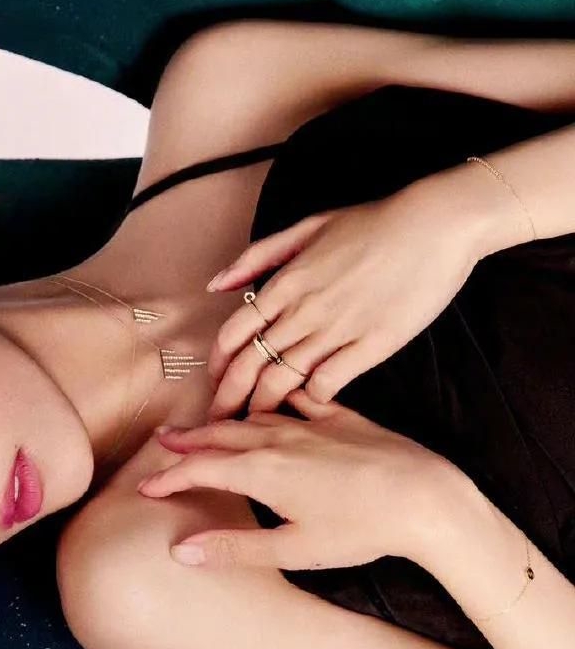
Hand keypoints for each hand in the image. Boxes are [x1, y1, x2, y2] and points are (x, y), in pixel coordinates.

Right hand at [137, 389, 451, 569]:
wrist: (426, 498)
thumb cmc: (360, 530)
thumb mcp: (293, 549)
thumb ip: (234, 548)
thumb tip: (181, 551)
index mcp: (261, 470)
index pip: (200, 469)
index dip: (170, 478)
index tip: (147, 486)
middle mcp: (279, 439)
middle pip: (220, 434)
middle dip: (188, 440)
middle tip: (163, 441)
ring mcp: (312, 425)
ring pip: (254, 417)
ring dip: (225, 421)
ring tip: (208, 425)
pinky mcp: (344, 418)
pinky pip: (299, 401)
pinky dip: (276, 401)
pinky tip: (277, 401)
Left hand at [204, 191, 480, 419]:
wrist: (434, 225)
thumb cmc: (372, 223)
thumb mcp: (307, 227)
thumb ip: (258, 257)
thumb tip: (217, 284)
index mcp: (285, 283)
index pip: (233, 334)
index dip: (218, 366)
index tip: (214, 385)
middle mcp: (303, 310)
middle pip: (249, 365)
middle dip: (228, 399)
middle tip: (220, 421)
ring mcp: (336, 330)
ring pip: (282, 380)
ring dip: (264, 406)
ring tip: (254, 425)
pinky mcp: (370, 346)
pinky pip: (327, 383)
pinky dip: (311, 398)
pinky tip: (308, 403)